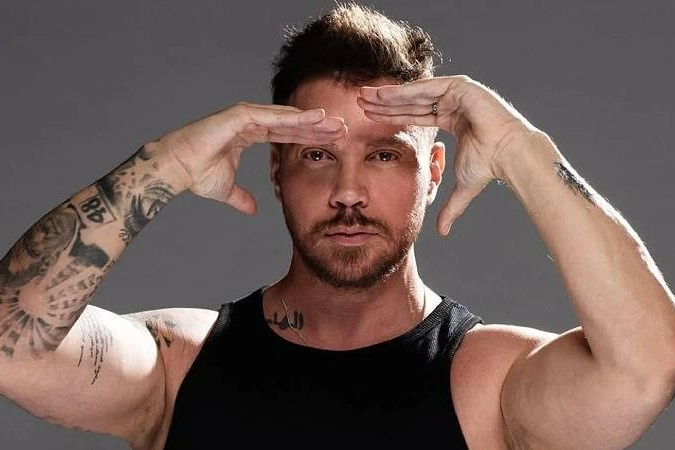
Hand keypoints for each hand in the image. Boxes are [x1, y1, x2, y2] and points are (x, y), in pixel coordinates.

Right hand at [157, 102, 346, 213]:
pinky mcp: (239, 116)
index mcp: (249, 135)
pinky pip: (272, 117)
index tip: (331, 140)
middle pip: (291, 124)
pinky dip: (293, 117)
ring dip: (310, 119)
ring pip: (285, 117)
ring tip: (333, 121)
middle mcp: (250, 122)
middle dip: (316, 126)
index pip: (287, 135)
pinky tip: (313, 118)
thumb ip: (242, 198)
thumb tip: (252, 210)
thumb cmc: (197, 175)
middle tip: (341, 128)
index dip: (309, 137)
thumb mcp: (227, 190)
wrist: (177, 170)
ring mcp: (245, 116)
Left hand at [358, 75, 538, 234]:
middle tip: (359, 101)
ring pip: (416, 93)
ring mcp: (457, 93)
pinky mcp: (461, 87)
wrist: (508, 155)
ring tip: (365, 95)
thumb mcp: (462, 187)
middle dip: (384, 102)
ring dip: (389, 94)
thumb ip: (450, 207)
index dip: (391, 117)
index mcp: (451, 119)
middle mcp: (452, 104)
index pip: (414, 116)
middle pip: (410, 102)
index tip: (369, 117)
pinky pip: (427, 88)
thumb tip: (442, 232)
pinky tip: (383, 93)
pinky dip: (405, 90)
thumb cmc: (489, 166)